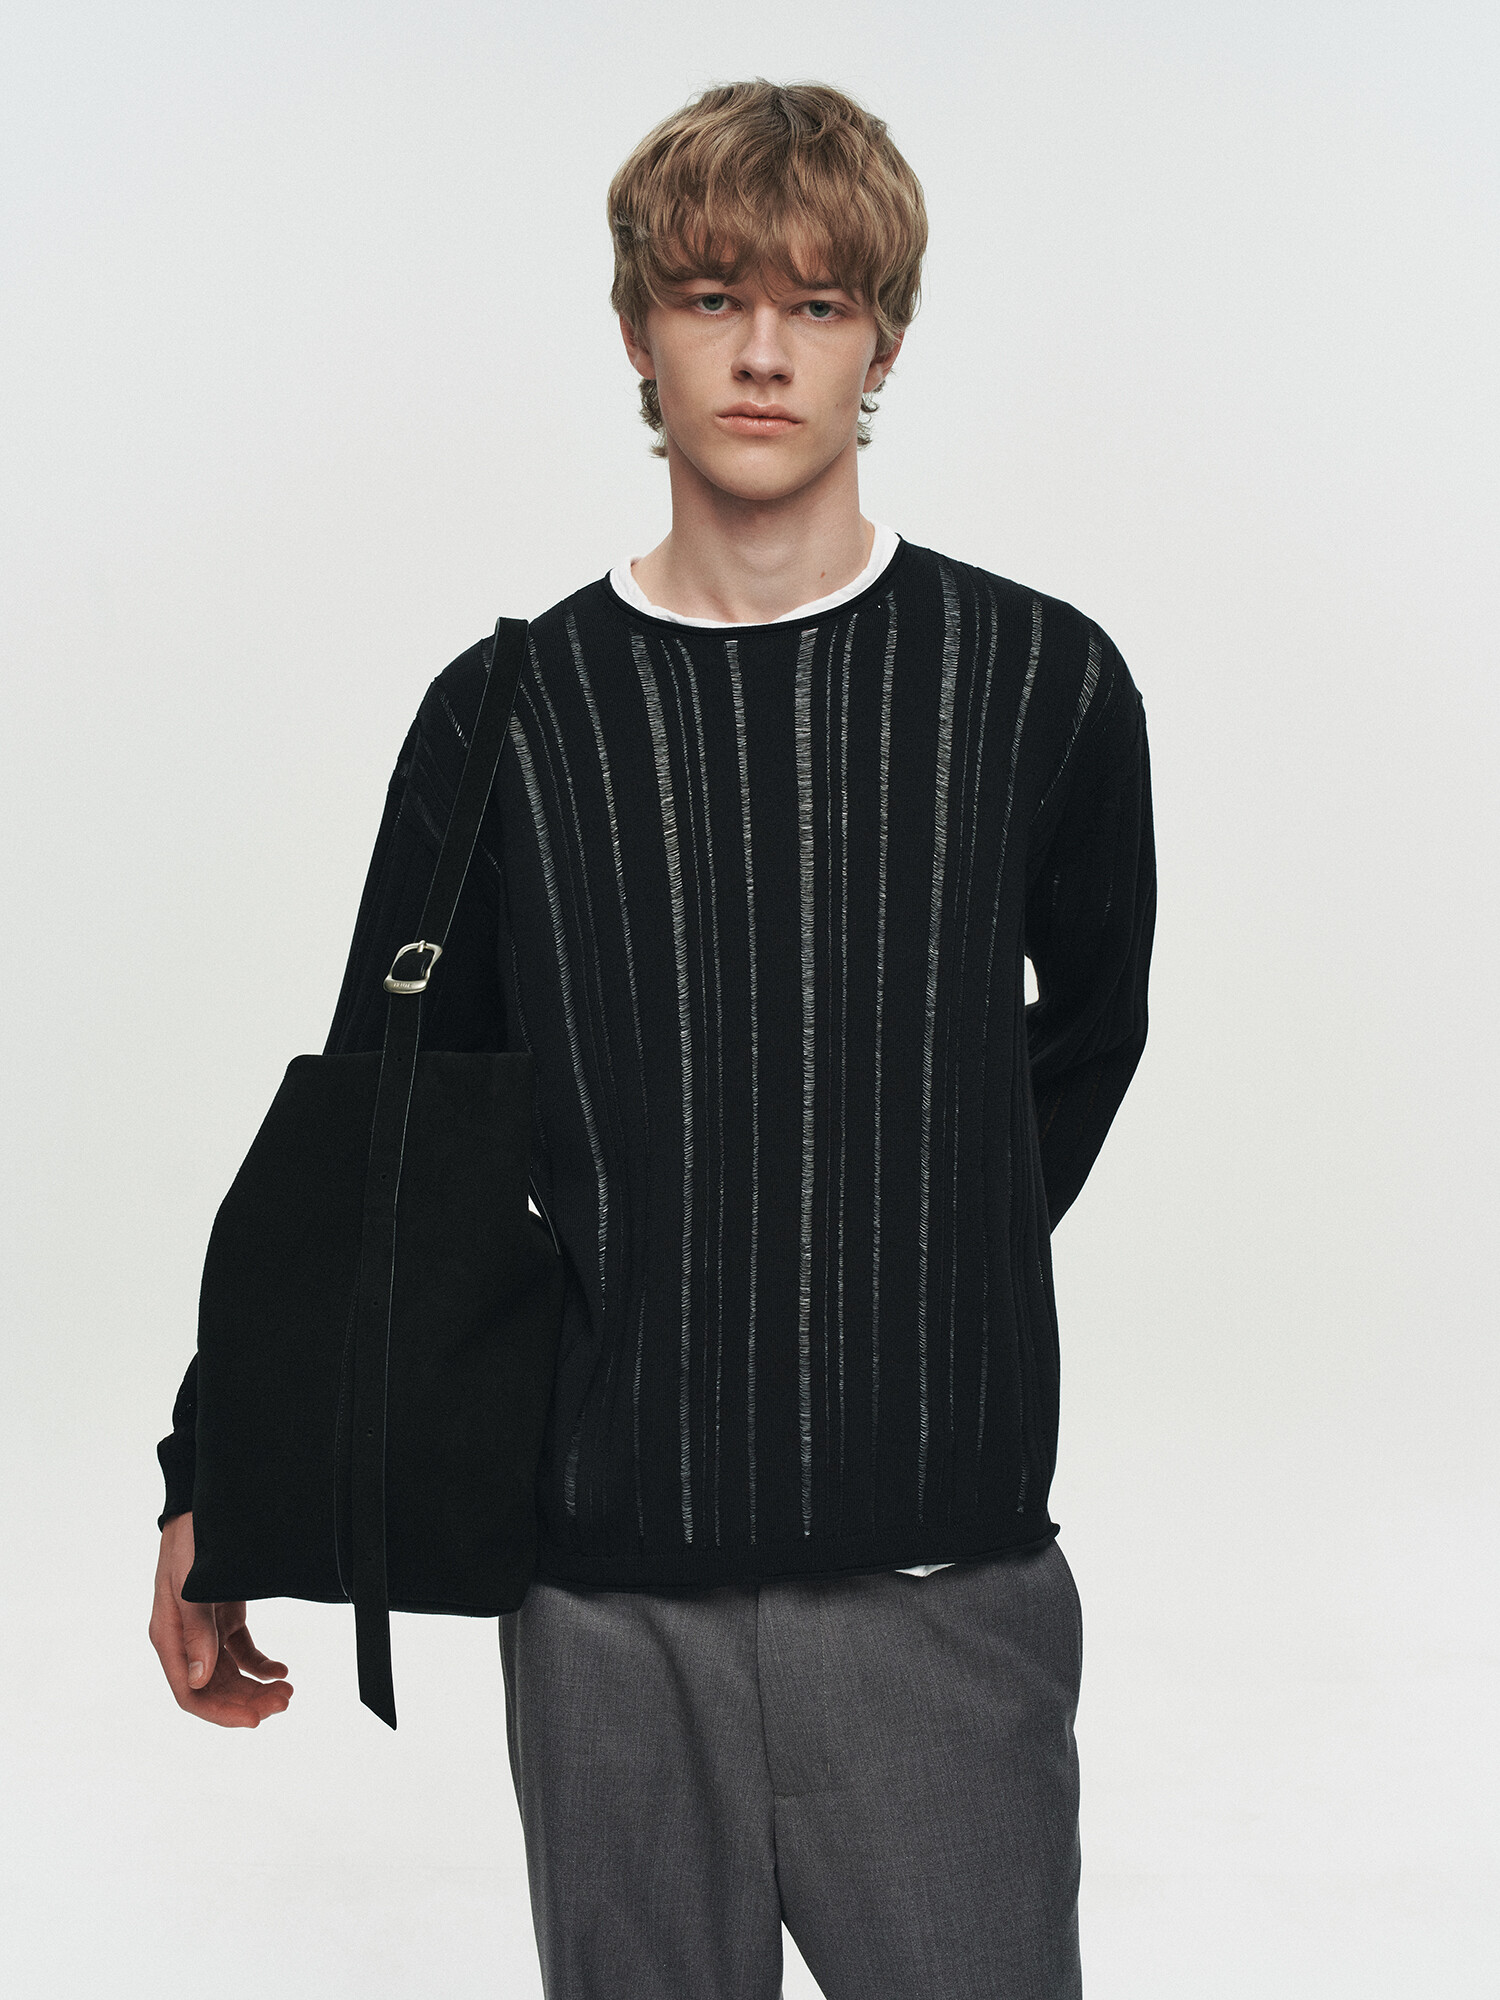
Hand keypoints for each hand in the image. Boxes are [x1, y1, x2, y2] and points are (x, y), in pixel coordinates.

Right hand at [149, 1511, 292, 1725]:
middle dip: (247, 1701)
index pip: (190, 1693)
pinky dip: (261, 1665)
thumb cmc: (189, 1542)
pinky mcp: (223, 1617)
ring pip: (229, 1675)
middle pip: (213, 1689)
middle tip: (284, 1702)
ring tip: (287, 1691)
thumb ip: (195, 1632)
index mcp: (169, 1636)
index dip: (220, 1713)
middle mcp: (185, 1639)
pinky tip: (281, 1670)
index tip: (254, 1720)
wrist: (201, 1507)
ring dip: (256, 1688)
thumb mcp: (189, 1585)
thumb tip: (198, 1682)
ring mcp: (205, 1629)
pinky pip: (241, 1652)